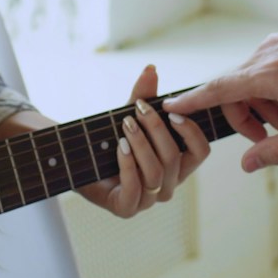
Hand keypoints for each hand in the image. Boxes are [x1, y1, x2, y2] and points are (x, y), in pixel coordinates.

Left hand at [78, 63, 212, 217]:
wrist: (76, 161)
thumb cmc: (110, 141)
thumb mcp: (128, 116)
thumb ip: (141, 97)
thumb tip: (151, 69)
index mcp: (177, 165)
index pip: (201, 152)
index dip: (191, 131)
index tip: (171, 110)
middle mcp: (168, 184)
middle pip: (175, 158)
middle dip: (157, 130)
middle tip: (139, 110)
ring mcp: (148, 200)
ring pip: (156, 172)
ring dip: (141, 145)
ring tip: (126, 125)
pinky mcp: (127, 208)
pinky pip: (136, 188)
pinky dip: (128, 164)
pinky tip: (119, 147)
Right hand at [165, 29, 277, 172]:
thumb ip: (277, 150)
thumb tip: (247, 164)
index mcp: (270, 76)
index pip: (218, 89)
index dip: (191, 101)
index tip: (168, 107)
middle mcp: (268, 53)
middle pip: (234, 90)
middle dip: (247, 117)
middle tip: (273, 135)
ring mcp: (277, 43)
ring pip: (251, 79)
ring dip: (265, 103)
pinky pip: (266, 67)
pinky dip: (274, 86)